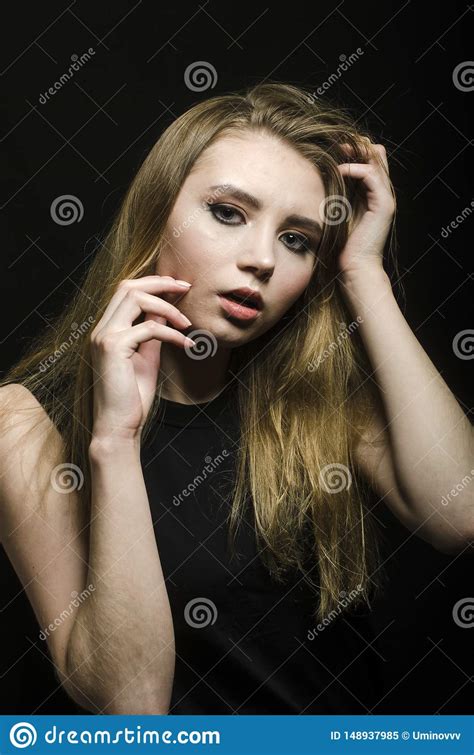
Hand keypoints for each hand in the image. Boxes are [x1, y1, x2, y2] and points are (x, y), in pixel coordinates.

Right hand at [89, 276, 195, 441]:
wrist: (119, 426)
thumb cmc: (133, 396)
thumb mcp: (147, 356)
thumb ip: (153, 331)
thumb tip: (167, 310)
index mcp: (107, 330)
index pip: (126, 291)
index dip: (153, 283)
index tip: (179, 287)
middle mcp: (101, 329)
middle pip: (128, 286)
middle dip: (160, 282)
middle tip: (186, 287)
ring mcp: (104, 337)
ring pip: (136, 298)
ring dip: (168, 307)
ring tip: (187, 323)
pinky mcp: (113, 348)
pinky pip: (149, 328)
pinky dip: (172, 333)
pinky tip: (186, 345)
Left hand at [335, 137, 394, 275]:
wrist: (354, 266)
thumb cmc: (341, 244)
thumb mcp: (336, 212)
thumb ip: (335, 194)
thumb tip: (319, 176)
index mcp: (372, 193)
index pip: (370, 158)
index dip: (354, 149)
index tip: (333, 148)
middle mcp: (382, 192)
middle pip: (378, 153)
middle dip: (357, 145)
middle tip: (336, 145)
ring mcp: (385, 198)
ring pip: (377, 159)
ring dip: (356, 152)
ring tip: (337, 152)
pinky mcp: (384, 205)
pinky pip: (371, 175)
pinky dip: (355, 169)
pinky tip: (339, 170)